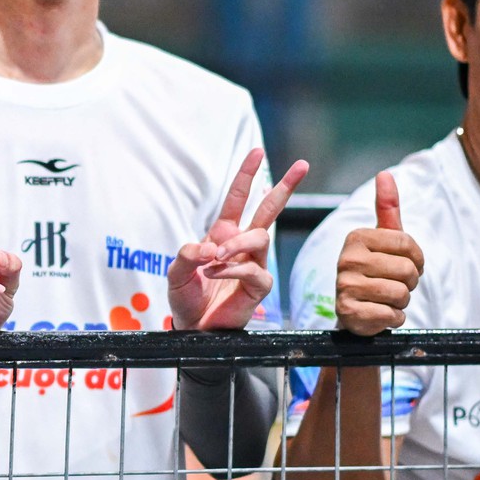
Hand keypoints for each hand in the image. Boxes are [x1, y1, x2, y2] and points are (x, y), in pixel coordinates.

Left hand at [166, 147, 308, 330]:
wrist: (192, 327)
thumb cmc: (186, 297)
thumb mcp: (176, 272)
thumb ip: (187, 254)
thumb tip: (211, 246)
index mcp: (223, 234)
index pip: (238, 198)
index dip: (246, 175)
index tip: (257, 152)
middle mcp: (242, 245)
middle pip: (269, 210)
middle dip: (285, 186)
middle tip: (302, 165)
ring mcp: (254, 264)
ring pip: (259, 238)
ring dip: (237, 244)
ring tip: (216, 257)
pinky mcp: (259, 286)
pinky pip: (253, 270)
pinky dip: (231, 270)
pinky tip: (213, 273)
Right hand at [332, 170, 424, 335]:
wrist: (355, 311)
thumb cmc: (376, 270)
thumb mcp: (384, 239)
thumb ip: (387, 207)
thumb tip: (385, 173)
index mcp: (356, 237)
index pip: (407, 243)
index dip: (418, 258)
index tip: (408, 264)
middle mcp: (346, 259)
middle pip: (407, 270)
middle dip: (410, 282)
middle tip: (395, 284)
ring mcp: (345, 286)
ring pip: (401, 293)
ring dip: (403, 301)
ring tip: (387, 298)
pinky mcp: (348, 311)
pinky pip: (391, 314)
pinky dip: (394, 317)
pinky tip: (381, 313)